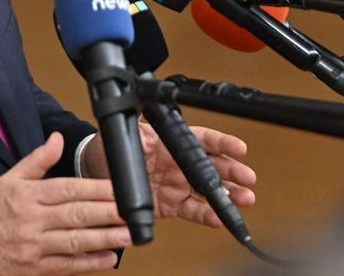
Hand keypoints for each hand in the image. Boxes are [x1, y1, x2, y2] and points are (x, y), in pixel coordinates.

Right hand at [0, 132, 132, 275]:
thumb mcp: (9, 178)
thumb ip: (37, 160)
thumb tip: (57, 138)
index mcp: (28, 195)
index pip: (68, 189)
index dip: (95, 189)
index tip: (117, 188)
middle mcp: (33, 220)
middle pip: (76, 215)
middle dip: (107, 213)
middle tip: (131, 212)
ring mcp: (35, 246)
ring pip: (75, 242)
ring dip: (104, 238)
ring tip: (127, 234)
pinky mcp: (36, 268)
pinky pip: (66, 266)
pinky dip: (89, 263)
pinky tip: (109, 258)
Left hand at [81, 123, 256, 227]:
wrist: (96, 174)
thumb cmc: (110, 150)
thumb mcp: (125, 136)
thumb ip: (140, 132)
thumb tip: (147, 126)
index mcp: (172, 142)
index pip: (202, 140)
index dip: (222, 143)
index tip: (238, 148)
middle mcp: (179, 163)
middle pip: (213, 166)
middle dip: (233, 172)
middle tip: (247, 178)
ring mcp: (178, 185)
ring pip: (209, 191)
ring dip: (228, 196)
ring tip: (244, 199)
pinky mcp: (172, 205)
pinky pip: (193, 210)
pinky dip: (207, 215)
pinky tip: (218, 218)